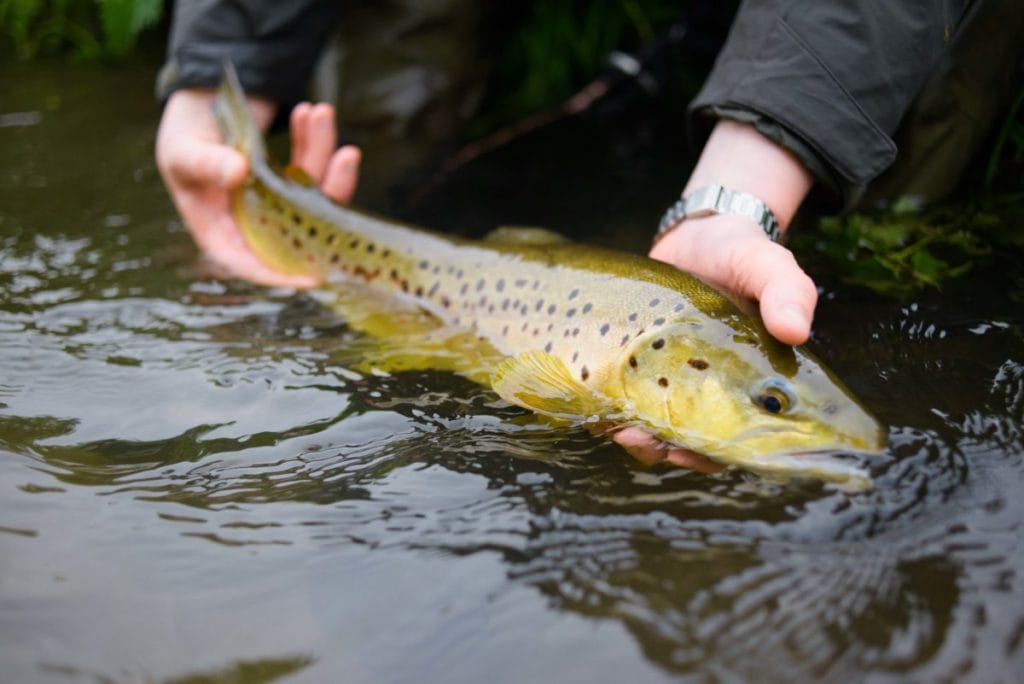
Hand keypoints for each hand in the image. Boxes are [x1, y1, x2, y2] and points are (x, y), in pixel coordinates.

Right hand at [155, 88, 361, 285]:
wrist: (195, 112)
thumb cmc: (182, 143)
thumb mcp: (184, 152)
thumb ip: (206, 164)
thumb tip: (237, 172)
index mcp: (223, 235)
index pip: (256, 265)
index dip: (286, 273)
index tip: (318, 273)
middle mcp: (256, 226)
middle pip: (303, 224)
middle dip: (329, 186)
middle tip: (346, 154)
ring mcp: (277, 203)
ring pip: (313, 190)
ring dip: (323, 152)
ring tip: (321, 113)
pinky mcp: (290, 181)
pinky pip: (311, 167)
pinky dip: (314, 140)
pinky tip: (309, 112)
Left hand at [611, 118, 817, 469]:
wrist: (696, 236)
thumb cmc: (741, 254)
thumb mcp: (767, 265)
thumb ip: (787, 291)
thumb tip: (797, 330)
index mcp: (750, 383)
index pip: (737, 438)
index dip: (714, 455)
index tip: (689, 452)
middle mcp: (710, 390)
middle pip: (689, 442)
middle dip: (663, 448)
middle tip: (638, 437)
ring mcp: (670, 380)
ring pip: (652, 428)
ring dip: (633, 436)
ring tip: (614, 426)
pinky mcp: (637, 366)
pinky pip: (622, 401)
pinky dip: (607, 411)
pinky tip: (593, 408)